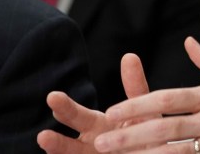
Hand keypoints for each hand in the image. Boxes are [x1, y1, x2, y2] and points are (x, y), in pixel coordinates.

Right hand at [37, 53, 151, 152]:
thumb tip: (129, 55)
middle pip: (69, 142)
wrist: (156, 152)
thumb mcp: (143, 108)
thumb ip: (135, 86)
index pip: (76, 115)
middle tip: (43, 134)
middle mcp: (91, 143)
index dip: (65, 108)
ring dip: (59, 151)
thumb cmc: (147, 130)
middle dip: (57, 139)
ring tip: (46, 142)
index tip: (52, 97)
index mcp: (99, 124)